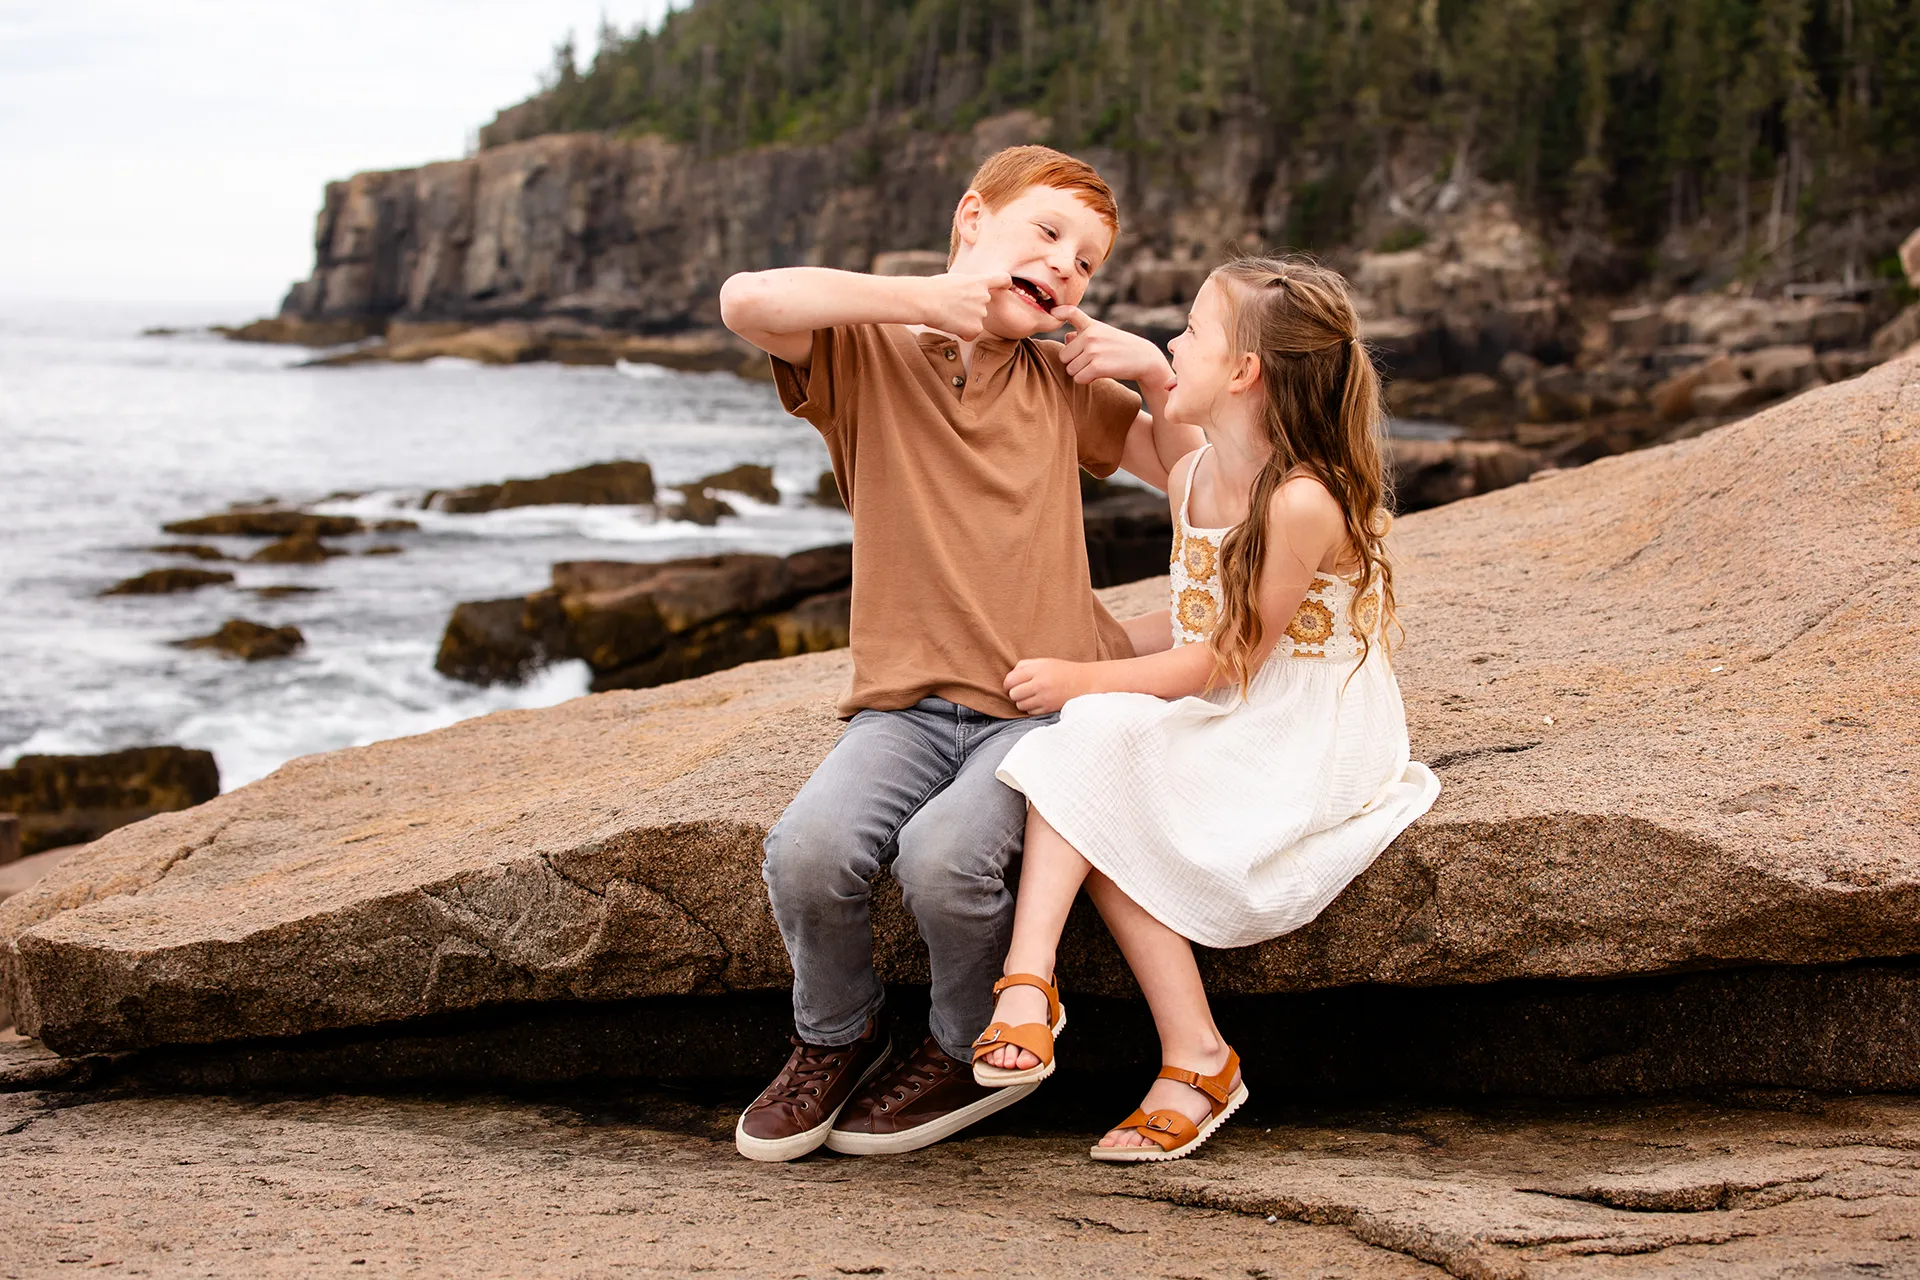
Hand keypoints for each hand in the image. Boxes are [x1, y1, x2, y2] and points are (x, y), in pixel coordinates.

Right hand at [920, 271, 1011, 339]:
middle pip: (982, 307)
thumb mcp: (954, 281)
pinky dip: (962, 333)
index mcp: (979, 281)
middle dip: (971, 310)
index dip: (1005, 283)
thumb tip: (965, 296)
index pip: (1002, 279)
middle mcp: (984, 297)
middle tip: (952, 307)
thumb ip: (967, 287)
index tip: (1006, 286)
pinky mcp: (976, 328)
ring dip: (964, 321)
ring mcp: (982, 313)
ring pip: (976, 321)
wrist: (926, 300)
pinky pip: (971, 334)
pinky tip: (950, 324)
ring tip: (948, 314)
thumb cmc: (933, 289)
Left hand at [1005, 657, 1092, 715]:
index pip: (1011, 680)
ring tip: (1031, 697)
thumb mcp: (1044, 662)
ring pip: (1020, 705)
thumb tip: (1008, 678)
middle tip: (1022, 691)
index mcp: (1038, 669)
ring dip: (1022, 702)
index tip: (1011, 685)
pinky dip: (1031, 709)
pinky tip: (1038, 703)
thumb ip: (1024, 666)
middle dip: (1015, 694)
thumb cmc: (1062, 671)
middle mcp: (1040, 683)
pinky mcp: (1049, 709)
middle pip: (1014, 694)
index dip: (1007, 684)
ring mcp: (1045, 698)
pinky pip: (1030, 712)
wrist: (1086, 682)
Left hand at [1053, 305, 1173, 387]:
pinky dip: (1086, 380)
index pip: (1071, 313)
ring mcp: (1093, 350)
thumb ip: (1082, 335)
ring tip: (1097, 367)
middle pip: (1064, 356)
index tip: (1054, 312)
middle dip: (1074, 362)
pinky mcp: (1097, 366)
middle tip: (1091, 361)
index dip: (1059, 312)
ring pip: (1070, 369)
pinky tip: (1098, 375)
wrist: (1144, 359)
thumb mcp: (1103, 335)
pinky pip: (1078, 378)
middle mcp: (1090, 335)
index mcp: (1091, 325)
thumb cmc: (1121, 348)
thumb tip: (1066, 337)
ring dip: (1080, 372)